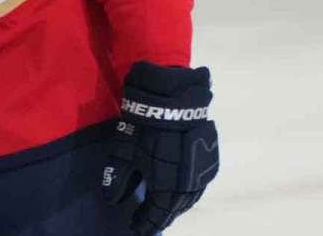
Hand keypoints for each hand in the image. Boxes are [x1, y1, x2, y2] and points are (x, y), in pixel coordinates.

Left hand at [102, 61, 219, 234]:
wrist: (174, 98)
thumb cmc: (145, 127)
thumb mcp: (125, 153)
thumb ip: (119, 179)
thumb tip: (113, 201)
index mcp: (168, 189)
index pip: (156, 215)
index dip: (145, 223)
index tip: (136, 228)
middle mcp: (189, 187)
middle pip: (174, 209)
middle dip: (160, 216)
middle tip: (148, 221)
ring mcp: (202, 174)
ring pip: (189, 199)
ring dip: (175, 206)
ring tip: (162, 210)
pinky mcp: (209, 160)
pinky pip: (197, 186)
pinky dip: (186, 193)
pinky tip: (180, 191)